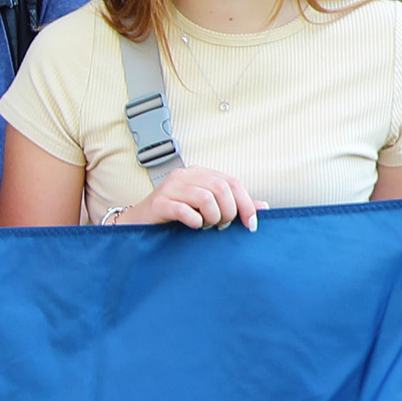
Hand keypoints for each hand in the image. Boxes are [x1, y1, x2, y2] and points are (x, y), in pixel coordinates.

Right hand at [117, 166, 263, 232]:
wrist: (138, 224)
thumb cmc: (175, 218)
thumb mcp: (207, 209)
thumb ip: (233, 205)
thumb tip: (263, 207)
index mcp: (199, 173)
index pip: (232, 182)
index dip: (246, 204)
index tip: (250, 225)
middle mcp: (185, 175)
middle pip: (222, 188)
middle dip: (229, 212)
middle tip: (222, 227)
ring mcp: (170, 187)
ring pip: (206, 198)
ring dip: (213, 218)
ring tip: (207, 226)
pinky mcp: (159, 202)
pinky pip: (185, 211)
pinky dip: (195, 222)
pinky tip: (194, 227)